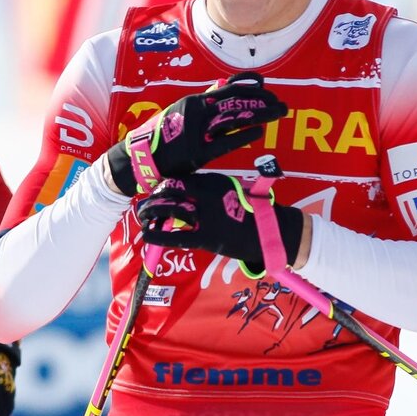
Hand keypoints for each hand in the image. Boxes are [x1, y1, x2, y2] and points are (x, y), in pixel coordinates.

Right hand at [105, 72, 287, 195]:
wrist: (141, 157)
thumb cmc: (164, 136)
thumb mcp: (181, 112)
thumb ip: (202, 101)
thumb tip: (221, 87)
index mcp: (195, 101)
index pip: (228, 89)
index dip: (250, 86)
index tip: (267, 86)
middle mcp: (197, 112)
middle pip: (237, 102)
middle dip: (263, 102)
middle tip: (282, 105)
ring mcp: (197, 132)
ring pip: (235, 118)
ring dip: (260, 114)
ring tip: (279, 114)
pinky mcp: (197, 152)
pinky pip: (225, 142)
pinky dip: (244, 136)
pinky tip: (260, 132)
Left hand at [136, 172, 303, 274]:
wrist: (274, 231)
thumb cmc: (253, 212)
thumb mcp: (232, 192)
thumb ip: (210, 192)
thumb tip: (186, 196)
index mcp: (214, 181)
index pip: (180, 178)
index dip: (164, 185)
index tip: (156, 190)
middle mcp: (208, 194)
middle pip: (170, 190)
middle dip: (153, 196)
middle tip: (144, 204)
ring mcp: (207, 215)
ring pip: (169, 209)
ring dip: (151, 211)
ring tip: (142, 216)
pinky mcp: (207, 237)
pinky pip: (175, 236)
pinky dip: (157, 235)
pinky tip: (147, 235)